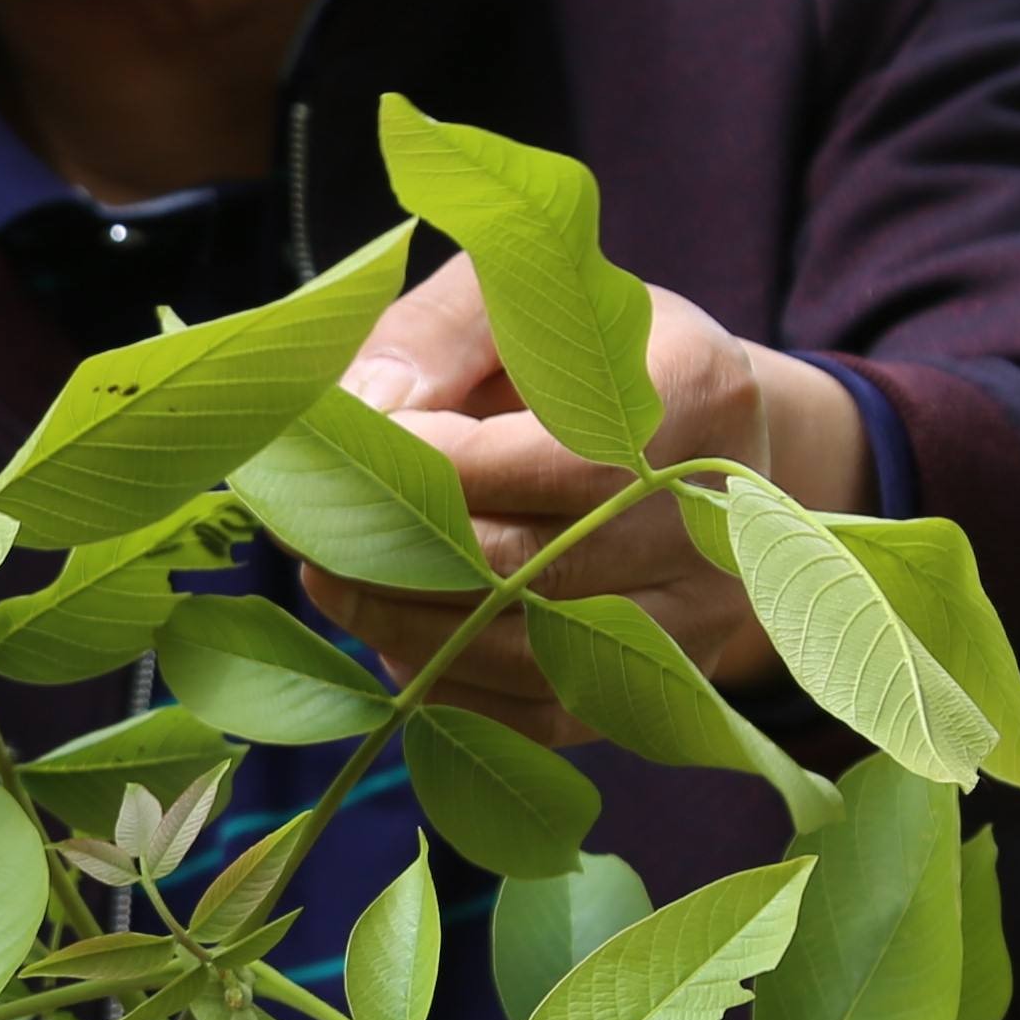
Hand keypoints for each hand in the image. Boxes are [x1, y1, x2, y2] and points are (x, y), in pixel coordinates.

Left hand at [305, 265, 876, 734]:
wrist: (694, 436)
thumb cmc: (578, 355)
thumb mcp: (515, 302)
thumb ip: (433, 338)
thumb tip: (356, 411)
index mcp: (698, 394)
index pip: (546, 457)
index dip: (426, 463)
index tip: (338, 448)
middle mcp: (718, 518)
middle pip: (537, 565)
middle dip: (398, 552)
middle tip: (300, 530)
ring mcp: (705, 614)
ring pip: (537, 655)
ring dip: (408, 628)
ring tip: (328, 582)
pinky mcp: (669, 683)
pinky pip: (547, 716)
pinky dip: (456, 687)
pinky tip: (393, 641)